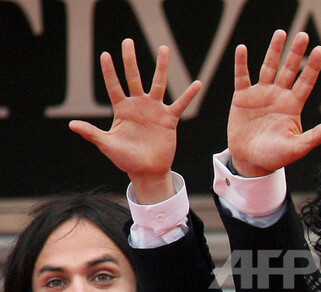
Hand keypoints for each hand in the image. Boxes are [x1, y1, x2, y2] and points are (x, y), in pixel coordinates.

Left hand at [69, 39, 200, 203]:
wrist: (147, 171)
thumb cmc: (126, 160)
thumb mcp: (107, 145)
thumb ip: (92, 133)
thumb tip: (72, 124)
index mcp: (122, 110)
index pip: (114, 86)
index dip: (109, 71)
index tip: (105, 54)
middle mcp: (138, 106)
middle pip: (134, 77)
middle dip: (130, 59)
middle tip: (127, 41)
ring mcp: (155, 110)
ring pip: (158, 83)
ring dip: (161, 66)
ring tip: (164, 48)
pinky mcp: (169, 119)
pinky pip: (181, 104)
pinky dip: (189, 95)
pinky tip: (197, 83)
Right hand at [227, 30, 320, 176]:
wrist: (250, 162)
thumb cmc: (276, 157)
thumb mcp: (297, 148)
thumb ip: (315, 136)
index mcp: (293, 106)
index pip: (306, 82)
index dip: (313, 66)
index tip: (320, 50)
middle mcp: (279, 96)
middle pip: (289, 70)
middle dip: (296, 53)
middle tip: (303, 35)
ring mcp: (261, 94)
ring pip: (269, 68)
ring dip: (274, 51)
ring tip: (281, 33)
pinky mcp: (243, 98)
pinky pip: (242, 77)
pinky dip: (241, 63)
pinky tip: (243, 49)